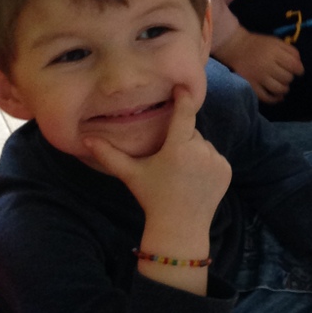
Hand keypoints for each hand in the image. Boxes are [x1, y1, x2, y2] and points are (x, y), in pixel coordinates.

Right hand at [82, 87, 230, 283]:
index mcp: (177, 149)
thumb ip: (109, 156)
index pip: (184, 114)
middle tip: (169, 162)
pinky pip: (215, 157)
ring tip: (182, 173)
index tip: (182, 85)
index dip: (183, 97)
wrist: (180, 227)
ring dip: (193, 151)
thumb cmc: (152, 198)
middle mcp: (199, 152)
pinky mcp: (226, 170)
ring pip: (203, 144)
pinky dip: (206, 162)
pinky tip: (195, 179)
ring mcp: (216, 161)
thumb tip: (85, 140)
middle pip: (190, 133)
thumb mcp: (131, 174)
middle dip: (180, 140)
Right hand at [214, 25, 303, 104]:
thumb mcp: (276, 42)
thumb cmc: (258, 44)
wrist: (235, 47)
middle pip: (287, 78)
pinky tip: (278, 97)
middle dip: (289, 78)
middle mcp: (266, 65)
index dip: (299, 70)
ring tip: (282, 86)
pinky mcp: (251, 85)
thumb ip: (290, 50)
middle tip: (285, 75)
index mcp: (274, 52)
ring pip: (278, 89)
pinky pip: (266, 97)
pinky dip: (274, 99)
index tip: (297, 71)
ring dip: (284, 89)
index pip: (293, 65)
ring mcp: (258, 76)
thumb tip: (299, 65)